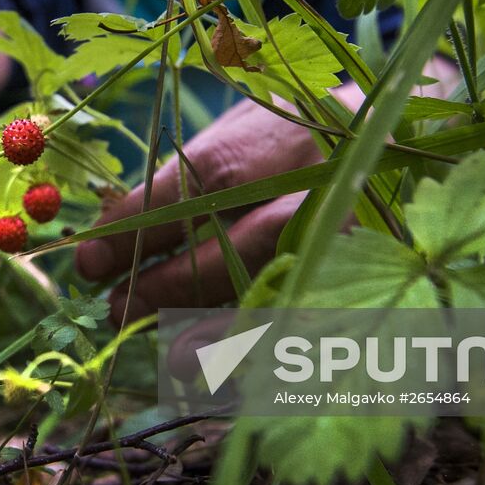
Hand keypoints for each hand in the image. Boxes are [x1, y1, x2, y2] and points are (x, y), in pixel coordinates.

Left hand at [75, 59, 459, 323]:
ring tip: (155, 343)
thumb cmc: (297, 126)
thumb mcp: (241, 126)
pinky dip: (253, 345)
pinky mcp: (360, 272)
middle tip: (114, 309)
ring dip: (200, 328)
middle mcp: (312, 187)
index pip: (189, 186)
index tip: (88, 259)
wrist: (396, 125)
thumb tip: (110, 228)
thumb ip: (186, 173)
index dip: (131, 227)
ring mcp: (343, 236)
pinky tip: (212, 359)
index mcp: (272, 140)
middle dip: (160, 287)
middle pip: (226, 249)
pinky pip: (299, 321)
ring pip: (263, 295)